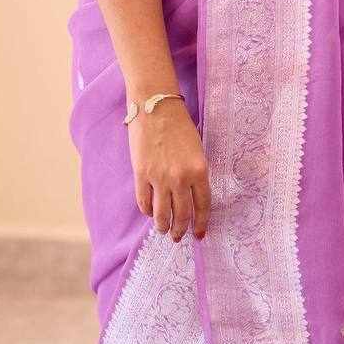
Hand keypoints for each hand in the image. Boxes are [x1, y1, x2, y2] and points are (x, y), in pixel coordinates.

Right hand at [128, 101, 210, 241]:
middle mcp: (181, 178)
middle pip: (182, 215)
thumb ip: (195, 173)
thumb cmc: (179, 124)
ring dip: (163, 226)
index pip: (203, 206)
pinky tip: (150, 212)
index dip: (201, 223)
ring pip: (162, 214)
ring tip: (164, 230)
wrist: (155, 106)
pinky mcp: (141, 174)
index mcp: (199, 170)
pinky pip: (144, 202)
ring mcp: (160, 178)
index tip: (199, 234)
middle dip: (180, 230)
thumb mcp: (197, 149)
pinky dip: (147, 211)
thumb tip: (191, 197)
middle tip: (179, 236)